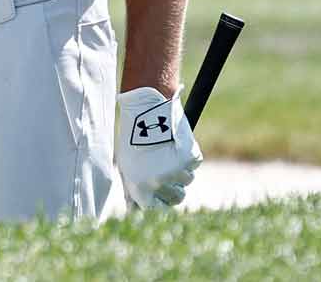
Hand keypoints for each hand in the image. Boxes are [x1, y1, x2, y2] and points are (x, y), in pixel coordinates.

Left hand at [114, 86, 202, 207]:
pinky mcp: (191, 159)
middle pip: (176, 198)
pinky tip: (174, 144)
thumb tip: (137, 209)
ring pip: (186, 181)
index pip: (155, 210)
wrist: (147, 110)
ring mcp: (178, 171)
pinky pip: (192, 165)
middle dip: (173, 190)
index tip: (160, 200)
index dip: (159, 204)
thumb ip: (134, 188)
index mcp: (140, 186)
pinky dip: (186, 158)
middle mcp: (160, 182)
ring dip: (180, 172)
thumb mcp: (128, 164)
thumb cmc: (132, 137)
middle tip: (167, 175)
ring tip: (166, 152)